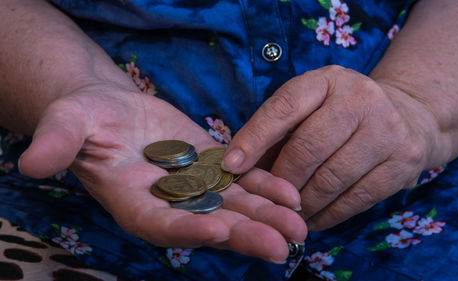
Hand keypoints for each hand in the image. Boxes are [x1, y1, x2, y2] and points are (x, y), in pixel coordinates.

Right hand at [18, 81, 306, 262]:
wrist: (112, 110)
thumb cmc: (85, 118)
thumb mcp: (67, 122)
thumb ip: (57, 141)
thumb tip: (31, 160)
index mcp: (132, 202)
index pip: (160, 224)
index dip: (187, 228)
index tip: (217, 228)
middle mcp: (169, 203)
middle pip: (209, 223)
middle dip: (244, 235)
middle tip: (282, 247)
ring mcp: (195, 186)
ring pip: (234, 206)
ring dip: (267, 217)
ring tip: (300, 228)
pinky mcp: (212, 166)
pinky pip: (242, 181)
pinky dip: (266, 187)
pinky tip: (292, 195)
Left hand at [222, 65, 441, 230]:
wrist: (409, 116)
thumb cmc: (342, 116)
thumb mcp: (311, 108)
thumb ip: (276, 133)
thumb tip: (237, 169)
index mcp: (327, 80)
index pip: (285, 107)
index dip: (254, 138)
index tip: (231, 166)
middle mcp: (360, 98)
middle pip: (307, 148)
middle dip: (279, 180)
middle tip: (264, 200)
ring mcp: (387, 129)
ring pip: (331, 179)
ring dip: (302, 204)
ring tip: (287, 213)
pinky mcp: (404, 162)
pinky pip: (356, 199)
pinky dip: (328, 216)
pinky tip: (313, 219)